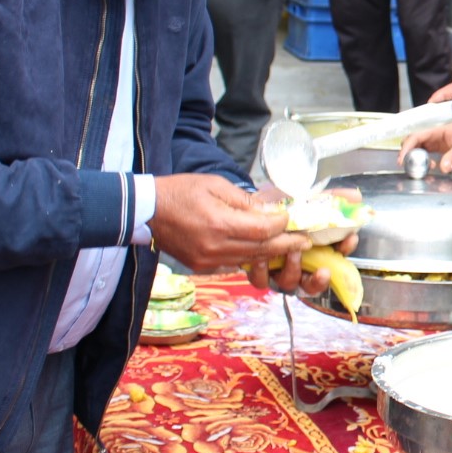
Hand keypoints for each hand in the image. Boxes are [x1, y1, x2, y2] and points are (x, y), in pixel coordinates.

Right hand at [150, 174, 304, 273]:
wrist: (146, 210)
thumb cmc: (180, 191)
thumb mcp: (215, 185)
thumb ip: (245, 201)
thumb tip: (271, 211)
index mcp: (219, 224)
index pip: (262, 230)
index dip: (281, 225)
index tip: (291, 219)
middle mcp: (215, 247)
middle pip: (260, 249)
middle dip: (286, 245)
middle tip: (305, 242)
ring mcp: (208, 260)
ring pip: (249, 260)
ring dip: (270, 254)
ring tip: (288, 246)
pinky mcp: (202, 267)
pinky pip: (233, 263)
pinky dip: (249, 257)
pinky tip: (260, 250)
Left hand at [243, 186, 359, 293]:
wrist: (252, 208)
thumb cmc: (282, 209)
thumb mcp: (306, 201)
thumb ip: (330, 199)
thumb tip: (356, 196)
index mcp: (315, 251)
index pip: (337, 258)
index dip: (344, 250)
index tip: (350, 239)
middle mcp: (300, 266)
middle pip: (314, 285)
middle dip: (320, 281)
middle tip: (324, 271)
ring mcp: (279, 272)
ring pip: (290, 284)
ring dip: (293, 270)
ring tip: (291, 252)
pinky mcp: (259, 274)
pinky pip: (262, 280)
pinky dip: (262, 271)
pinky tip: (262, 257)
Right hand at [397, 122, 451, 172]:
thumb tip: (443, 167)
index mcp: (438, 129)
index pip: (416, 136)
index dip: (407, 146)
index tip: (402, 158)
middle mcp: (434, 133)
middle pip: (413, 141)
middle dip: (408, 154)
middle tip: (408, 166)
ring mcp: (435, 140)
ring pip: (418, 148)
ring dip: (416, 158)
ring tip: (424, 168)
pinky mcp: (438, 146)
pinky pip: (425, 152)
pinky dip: (424, 160)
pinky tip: (431, 166)